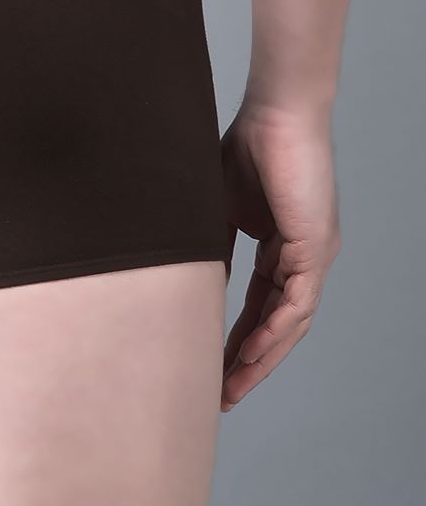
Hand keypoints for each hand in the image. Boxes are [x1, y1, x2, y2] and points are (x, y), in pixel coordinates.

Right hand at [220, 101, 340, 411]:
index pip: (259, 304)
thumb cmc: (245, 144)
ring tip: (232, 386)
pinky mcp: (316, 248)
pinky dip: (273, 333)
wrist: (275, 112)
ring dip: (261, 358)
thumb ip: (210, 243)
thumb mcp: (216, 207)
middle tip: (222, 393)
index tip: (211, 365)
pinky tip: (250, 355)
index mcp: (279, 244)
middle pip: (277, 324)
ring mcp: (313, 254)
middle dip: (248, 361)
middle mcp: (302, 256)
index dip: (236, 337)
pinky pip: (296, 305)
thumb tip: (189, 280)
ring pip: (290, 323)